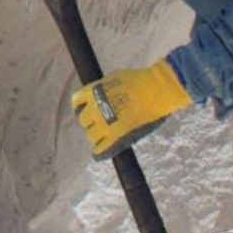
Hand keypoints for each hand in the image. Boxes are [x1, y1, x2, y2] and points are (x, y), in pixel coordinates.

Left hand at [71, 59, 192, 160]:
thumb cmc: (139, 80)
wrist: (155, 90)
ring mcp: (104, 124)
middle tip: (100, 123)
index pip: (76, 101)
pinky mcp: (116, 136)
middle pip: (83, 120)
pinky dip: (99, 152)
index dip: (80, 107)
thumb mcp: (114, 79)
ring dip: (96, 135)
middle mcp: (94, 108)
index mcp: (92, 92)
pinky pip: (101, 149)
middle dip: (90, 121)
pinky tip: (99, 153)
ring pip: (91, 135)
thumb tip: (103, 94)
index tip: (85, 109)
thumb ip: (105, 89)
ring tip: (104, 136)